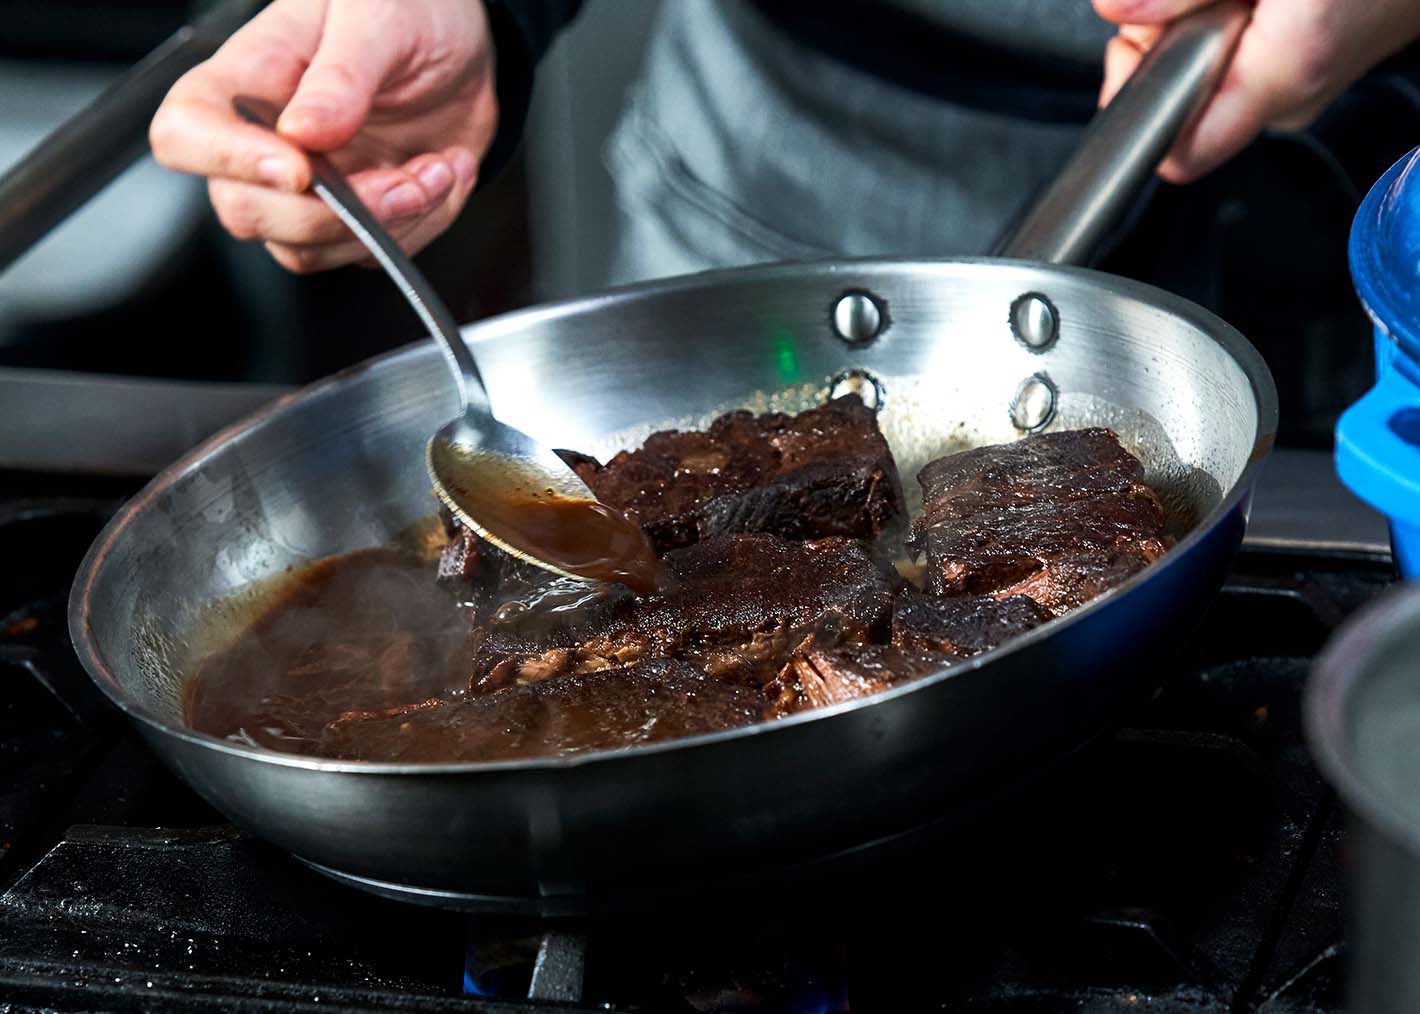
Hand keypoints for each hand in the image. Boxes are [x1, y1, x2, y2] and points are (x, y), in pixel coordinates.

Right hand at [150, 0, 495, 272]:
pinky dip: (422, 224)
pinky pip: (372, 254)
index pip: (185, 134)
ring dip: (387, 225)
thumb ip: (341, 75)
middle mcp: (268, 142)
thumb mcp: (376, 17)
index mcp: (248, 80)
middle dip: (333, 214)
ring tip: (438, 170)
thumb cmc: (404, 7)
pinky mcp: (360, 215)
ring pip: (310, 249)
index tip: (300, 168)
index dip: (227, 161)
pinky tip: (444, 172)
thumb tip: (304, 133)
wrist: (462, 38)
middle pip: (247, 213)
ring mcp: (313, 187)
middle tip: (403, 177)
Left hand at [1094, 0, 1419, 182]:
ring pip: (1204, 79)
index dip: (1136, 99)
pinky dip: (1229, 25)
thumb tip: (1116, 10)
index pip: (1175, 152)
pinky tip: (1255, 1)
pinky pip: (1237, 62)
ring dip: (1197, 27)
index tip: (1133, 46)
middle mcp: (1292, 98)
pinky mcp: (1304, 74)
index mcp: (1285, 71)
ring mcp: (1301, 91)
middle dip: (1165, 43)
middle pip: (1180, 104)